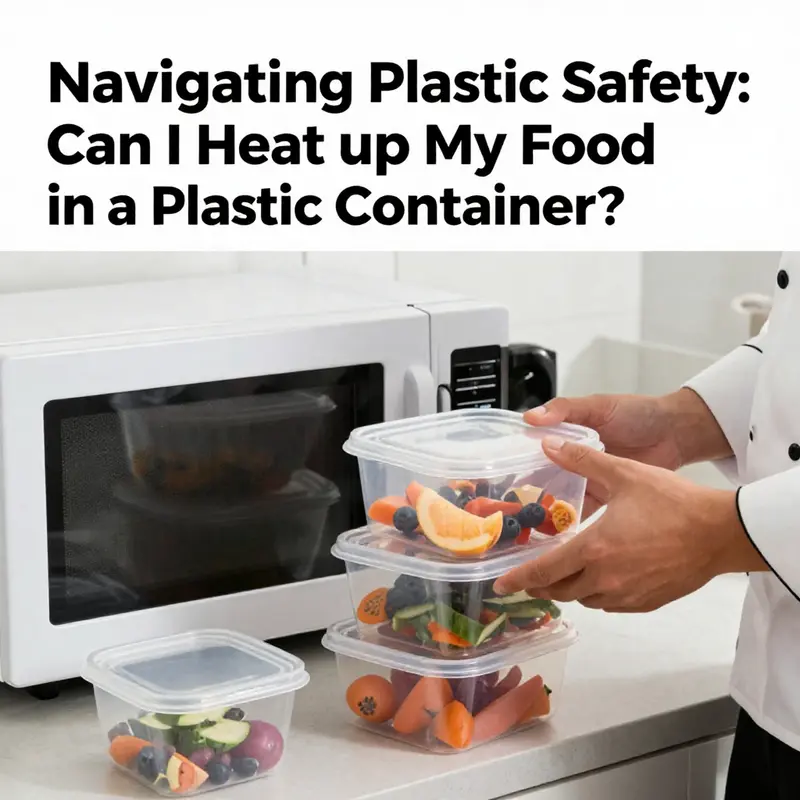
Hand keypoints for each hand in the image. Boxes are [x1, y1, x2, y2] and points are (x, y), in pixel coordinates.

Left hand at [494, 436, 766, 611]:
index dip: (518, 579)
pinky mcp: (646, 602)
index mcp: (594, 549)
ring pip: (585, 600)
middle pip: (560, 591)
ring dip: (569, 589)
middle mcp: (606, 578)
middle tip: (529, 578)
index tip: (501, 585)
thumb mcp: (624, 473)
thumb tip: (550, 444)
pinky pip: (610, 605)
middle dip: (540, 586)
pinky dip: (597, 594)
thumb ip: (583, 460)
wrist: (719, 532)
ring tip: (562, 575)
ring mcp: (627, 594)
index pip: (544, 571)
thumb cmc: (674, 502)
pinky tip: (599, 579)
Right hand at [524, 389, 730, 516]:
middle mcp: (573, 461)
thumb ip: (564, 410)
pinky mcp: (607, 498)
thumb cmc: (637, 413)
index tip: (500, 480)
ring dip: (548, 512)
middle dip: (528, 495)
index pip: (534, 453)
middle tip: (509, 512)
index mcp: (566, 437)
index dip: (518, 466)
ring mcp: (589, 481)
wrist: (677, 434)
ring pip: (561, 499)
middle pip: (543, 480)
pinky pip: (585, 513)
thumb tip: (530, 418)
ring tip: (529, 528)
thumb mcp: (597, 406)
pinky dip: (573, 523)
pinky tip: (559, 535)